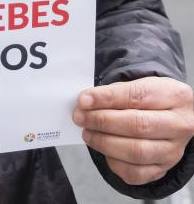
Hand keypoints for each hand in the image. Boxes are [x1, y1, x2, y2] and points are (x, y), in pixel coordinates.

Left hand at [73, 76, 193, 185]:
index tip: (84, 99)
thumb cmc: (152, 98)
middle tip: (80, 116)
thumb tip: (86, 102)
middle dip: (102, 121)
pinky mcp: (163, 169)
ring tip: (87, 133)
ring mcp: (173, 151)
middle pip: (138, 125)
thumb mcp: (141, 85)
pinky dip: (114, 162)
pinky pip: (136, 173)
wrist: (173, 116)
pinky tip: (103, 150)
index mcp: (175, 96)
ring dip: (104, 142)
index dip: (107, 98)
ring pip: (136, 152)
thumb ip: (116, 92)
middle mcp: (179, 125)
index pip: (137, 96)